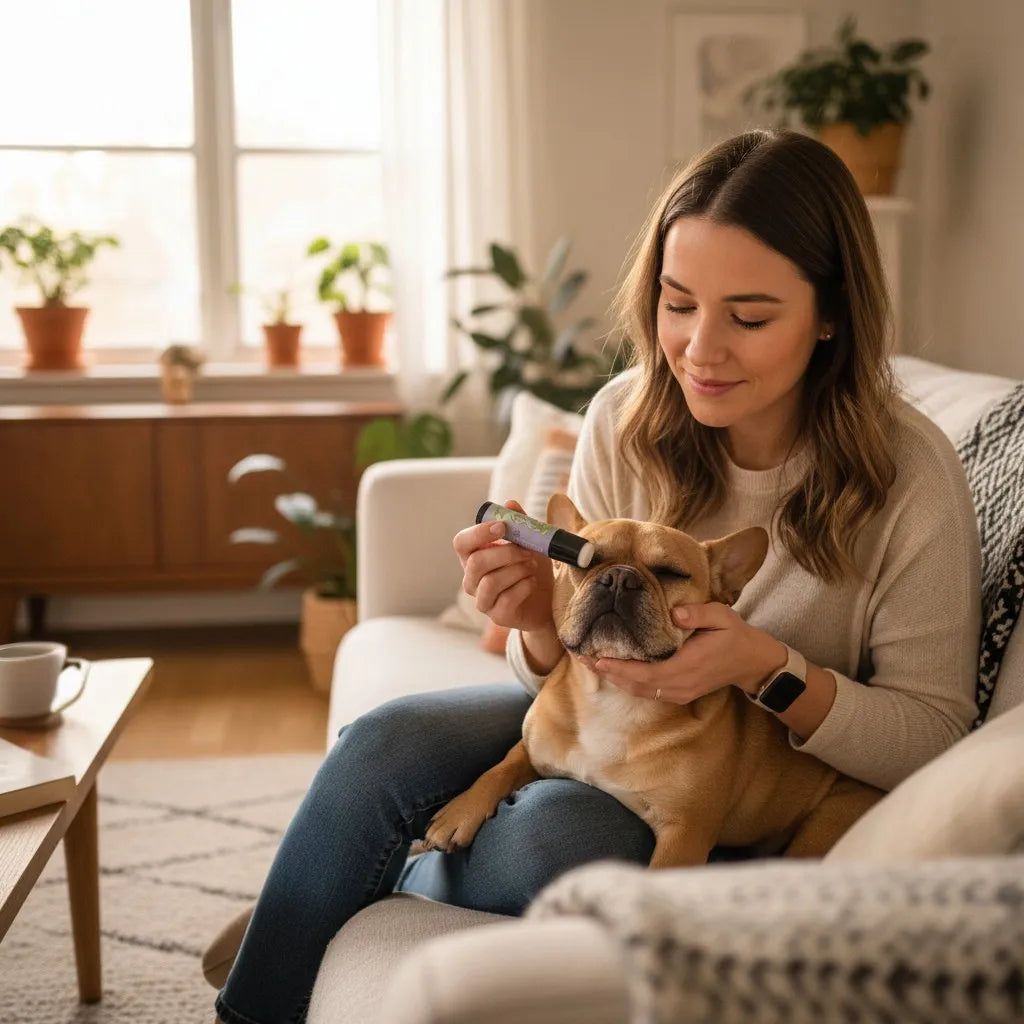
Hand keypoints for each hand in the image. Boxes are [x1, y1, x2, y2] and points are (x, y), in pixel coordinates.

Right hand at [452, 497, 554, 632]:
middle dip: (506, 553)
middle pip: (476, 563)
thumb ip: (520, 523)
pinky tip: (532, 582)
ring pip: (490, 582)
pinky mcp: (497, 617)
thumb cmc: (534, 567)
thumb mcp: (531, 541)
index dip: (479, 533)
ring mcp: (483, 600)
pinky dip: (524, 586)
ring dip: (517, 570)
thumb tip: (510, 503)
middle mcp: (472, 579)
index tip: (502, 527)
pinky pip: (506, 599)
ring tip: (532, 566)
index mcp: (474, 556)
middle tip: (528, 551)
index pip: (461, 543)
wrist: (550, 599)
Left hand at [577, 602, 786, 702]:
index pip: (645, 672)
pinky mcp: (678, 694)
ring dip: (614, 678)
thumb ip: (698, 614)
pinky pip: (647, 691)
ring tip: (589, 663)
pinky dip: (627, 682)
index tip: (595, 658)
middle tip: (581, 657)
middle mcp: (679, 684)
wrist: (752, 663)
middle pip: (635, 684)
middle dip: (607, 673)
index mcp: (687, 666)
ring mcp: (678, 693)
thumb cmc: (735, 635)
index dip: (618, 668)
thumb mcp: (722, 616)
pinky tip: (613, 669)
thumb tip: (675, 613)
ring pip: (639, 691)